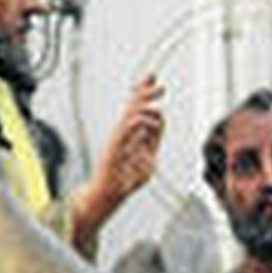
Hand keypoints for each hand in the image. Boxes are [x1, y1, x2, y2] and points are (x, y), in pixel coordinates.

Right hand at [74, 75, 164, 237]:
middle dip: (146, 92)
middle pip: (133, 105)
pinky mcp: (114, 147)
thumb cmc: (124, 178)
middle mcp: (122, 131)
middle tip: (160, 86)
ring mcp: (117, 138)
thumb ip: (154, 139)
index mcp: (129, 132)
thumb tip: (161, 121)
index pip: (136, 106)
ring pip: (130, 114)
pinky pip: (126, 130)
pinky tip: (150, 122)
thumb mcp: (148, 156)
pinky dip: (139, 123)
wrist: (110, 193)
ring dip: (145, 107)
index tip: (154, 79)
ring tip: (158, 108)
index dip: (144, 91)